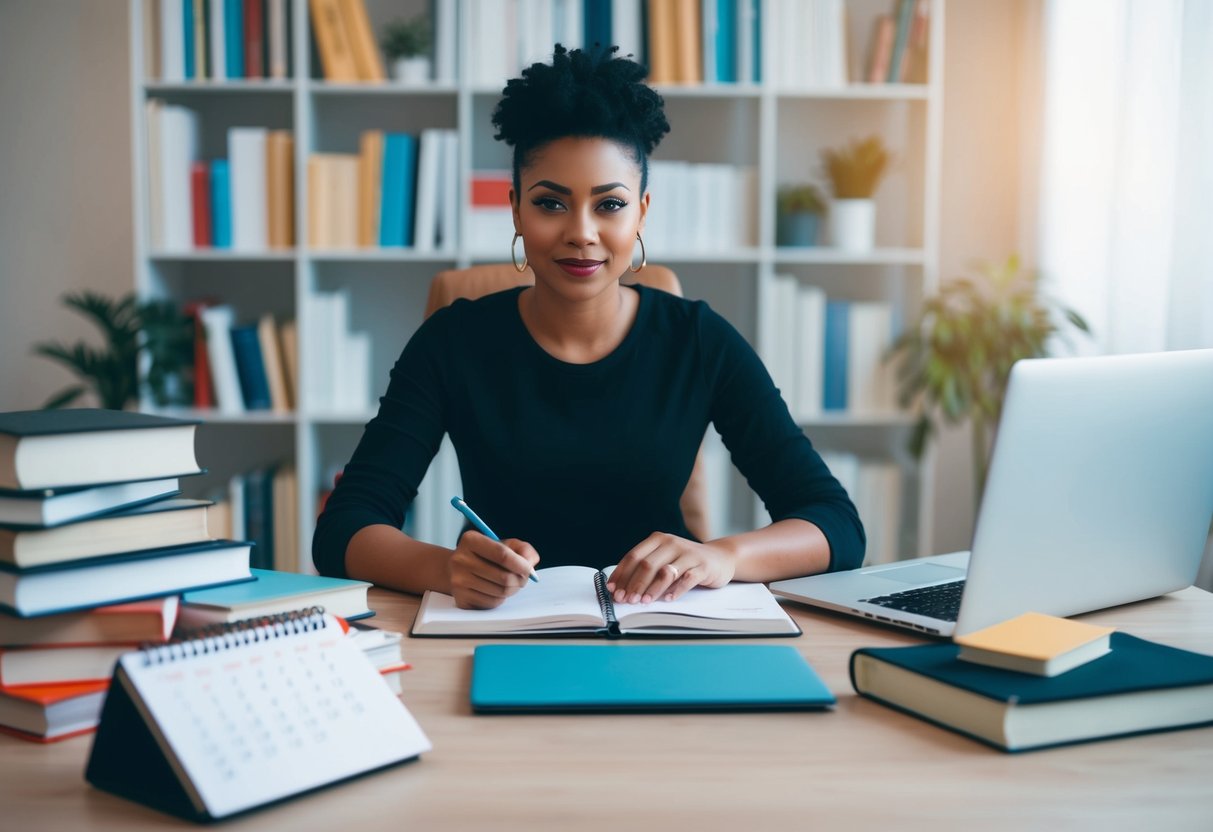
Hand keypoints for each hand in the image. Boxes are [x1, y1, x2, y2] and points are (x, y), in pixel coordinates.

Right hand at [448, 531, 539, 609]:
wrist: (453, 569)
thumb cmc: (485, 556)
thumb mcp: (502, 544)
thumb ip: (522, 549)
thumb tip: (531, 562)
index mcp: (471, 540)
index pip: (502, 555)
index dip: (521, 564)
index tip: (529, 569)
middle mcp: (461, 560)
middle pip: (504, 577)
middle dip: (520, 580)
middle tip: (523, 579)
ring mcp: (458, 581)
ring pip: (500, 592)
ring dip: (512, 590)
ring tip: (510, 584)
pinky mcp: (460, 598)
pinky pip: (492, 603)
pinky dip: (500, 598)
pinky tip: (496, 591)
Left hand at [606, 533, 735, 603]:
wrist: (719, 558)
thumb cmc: (685, 562)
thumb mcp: (664, 559)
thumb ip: (646, 569)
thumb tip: (620, 588)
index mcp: (658, 540)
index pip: (634, 556)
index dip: (621, 574)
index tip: (613, 590)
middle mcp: (672, 543)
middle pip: (647, 565)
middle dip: (634, 585)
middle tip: (626, 600)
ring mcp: (688, 554)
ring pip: (665, 572)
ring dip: (652, 589)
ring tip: (644, 602)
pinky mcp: (703, 566)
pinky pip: (687, 579)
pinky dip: (676, 591)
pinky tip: (668, 600)